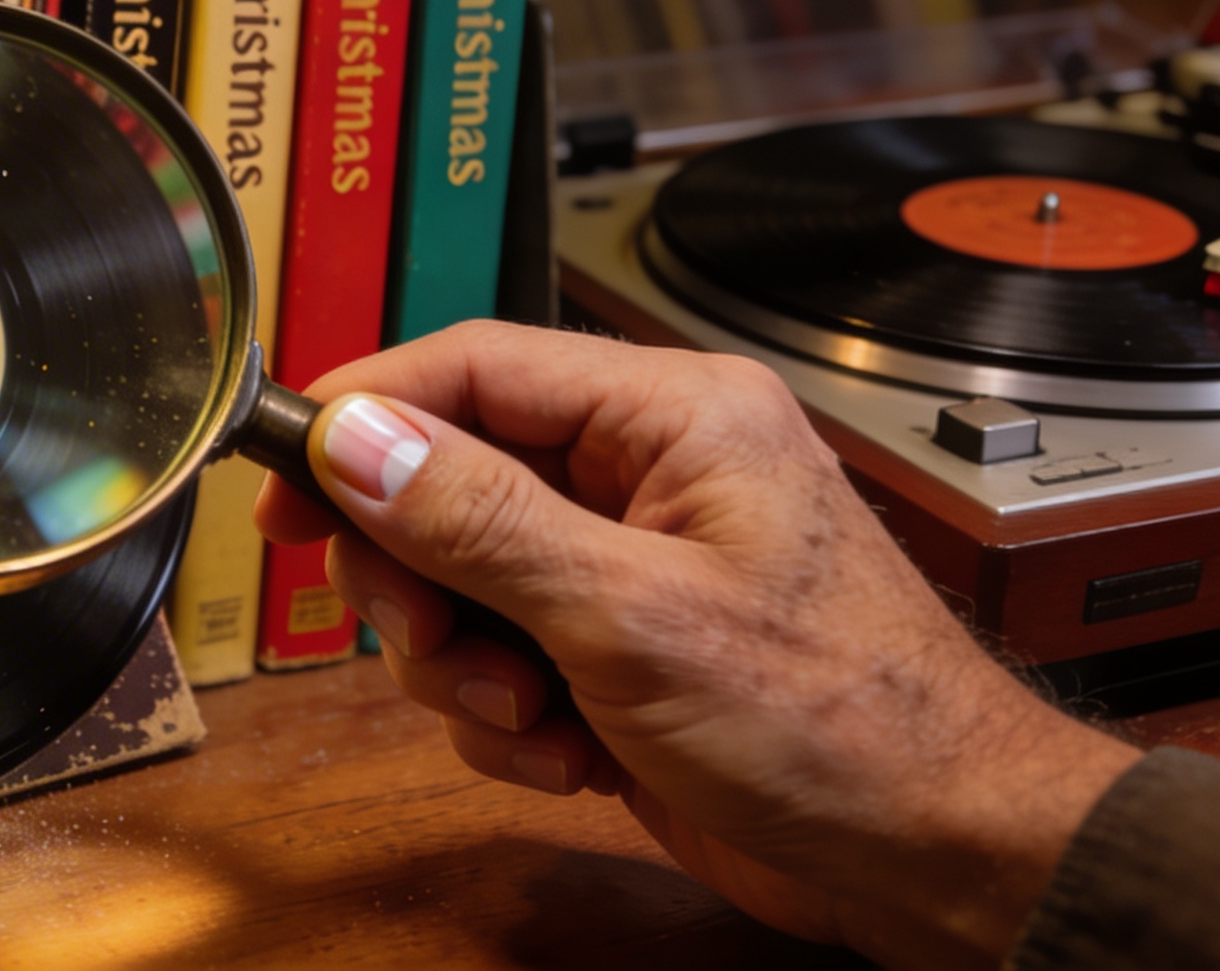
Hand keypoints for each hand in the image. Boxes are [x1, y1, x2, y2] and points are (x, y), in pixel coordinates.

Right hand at [255, 322, 1139, 970]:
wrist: (936, 855)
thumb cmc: (843, 723)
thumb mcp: (630, 615)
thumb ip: (480, 520)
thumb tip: (360, 439)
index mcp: (669, 415)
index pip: (469, 366)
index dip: (362, 416)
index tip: (282, 479)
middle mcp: (644, 473)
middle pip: (444, 480)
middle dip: (417, 578)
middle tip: (424, 639)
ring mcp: (627, 564)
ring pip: (458, 582)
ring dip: (462, 666)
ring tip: (529, 717)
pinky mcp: (615, 648)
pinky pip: (496, 657)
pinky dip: (507, 718)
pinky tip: (570, 756)